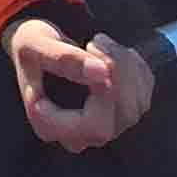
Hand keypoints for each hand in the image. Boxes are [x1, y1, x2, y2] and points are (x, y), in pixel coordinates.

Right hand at [2, 18, 153, 152]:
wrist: (42, 41)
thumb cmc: (32, 45)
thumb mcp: (35, 43)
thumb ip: (62, 58)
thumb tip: (101, 72)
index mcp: (50, 125)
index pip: (92, 126)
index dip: (103, 94)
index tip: (89, 53)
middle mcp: (79, 135)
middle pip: (121, 116)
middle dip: (118, 72)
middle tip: (96, 41)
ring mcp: (103, 126)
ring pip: (136, 105)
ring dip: (125, 64)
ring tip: (100, 41)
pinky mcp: (122, 111)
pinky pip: (144, 92)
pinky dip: (134, 65)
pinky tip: (112, 50)